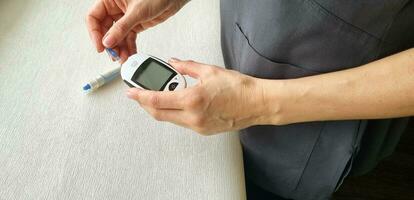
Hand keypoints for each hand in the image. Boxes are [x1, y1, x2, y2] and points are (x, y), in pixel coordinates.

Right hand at [86, 0, 187, 61]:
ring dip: (119, 48)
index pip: (94, 17)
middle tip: (113, 55)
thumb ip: (122, 27)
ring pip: (117, 36)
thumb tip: (108, 41)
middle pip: (105, 29)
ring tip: (123, 58)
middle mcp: (116, 7)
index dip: (94, 33)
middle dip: (109, 44)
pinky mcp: (136, 23)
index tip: (100, 46)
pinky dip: (129, 47)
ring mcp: (125, 16)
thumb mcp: (137, 12)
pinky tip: (130, 54)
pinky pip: (128, 37)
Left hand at [126, 59, 277, 134]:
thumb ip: (186, 66)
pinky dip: (174, 113)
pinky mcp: (203, 131)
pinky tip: (178, 103)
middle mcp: (192, 117)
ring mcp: (197, 126)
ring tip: (161, 96)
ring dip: (160, 109)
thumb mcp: (209, 71)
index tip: (131, 92)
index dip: (140, 96)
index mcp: (192, 100)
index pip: (156, 100)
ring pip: (169, 119)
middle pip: (158, 114)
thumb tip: (173, 63)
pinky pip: (181, 123)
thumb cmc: (238, 88)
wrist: (256, 104)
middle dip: (145, 105)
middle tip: (140, 95)